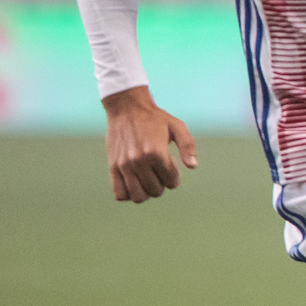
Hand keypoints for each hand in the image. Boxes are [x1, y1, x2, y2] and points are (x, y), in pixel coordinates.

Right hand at [102, 86, 197, 201]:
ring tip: (147, 177)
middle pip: (155, 191)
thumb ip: (188, 146)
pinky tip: (134, 182)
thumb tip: (193, 166)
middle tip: (158, 169)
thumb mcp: (177, 126)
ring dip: (146, 191)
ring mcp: (124, 165)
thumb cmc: (155, 118)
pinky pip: (119, 193)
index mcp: (156, 152)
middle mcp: (138, 161)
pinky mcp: (113, 166)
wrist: (127, 108)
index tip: (170, 162)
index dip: (174, 176)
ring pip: (138, 197)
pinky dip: (128, 194)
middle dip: (162, 183)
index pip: (171, 182)